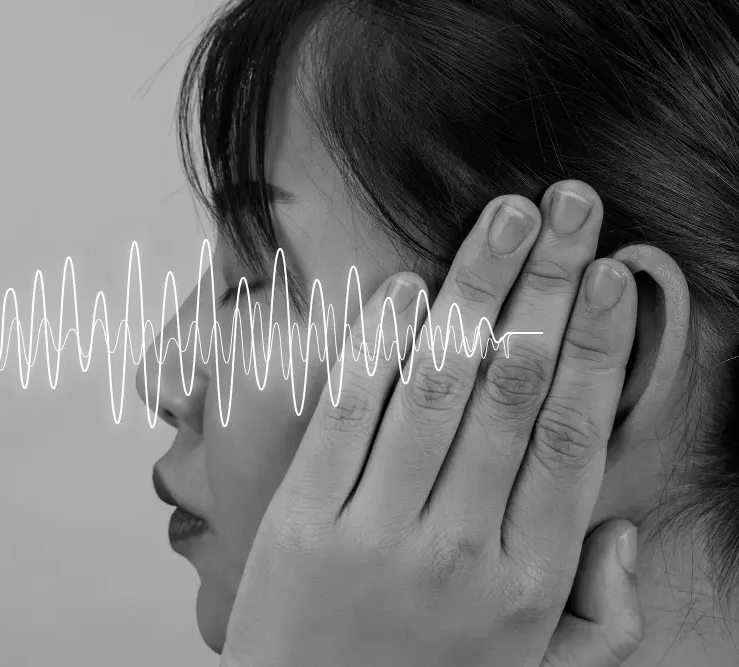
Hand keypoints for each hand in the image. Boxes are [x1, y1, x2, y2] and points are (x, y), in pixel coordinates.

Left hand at [220, 181, 643, 666]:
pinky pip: (348, 414)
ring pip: (437, 386)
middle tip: (571, 206)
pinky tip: (406, 288)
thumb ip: (603, 615)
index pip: (575, 436)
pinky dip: (378, 344)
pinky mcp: (302, 520)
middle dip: (548, 285)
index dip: (598, 345)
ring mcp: (376, 530)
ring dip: (475, 289)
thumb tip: (621, 530)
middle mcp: (460, 547)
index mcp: (528, 579)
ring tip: (506, 217)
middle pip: (514, 389)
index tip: (613, 274)